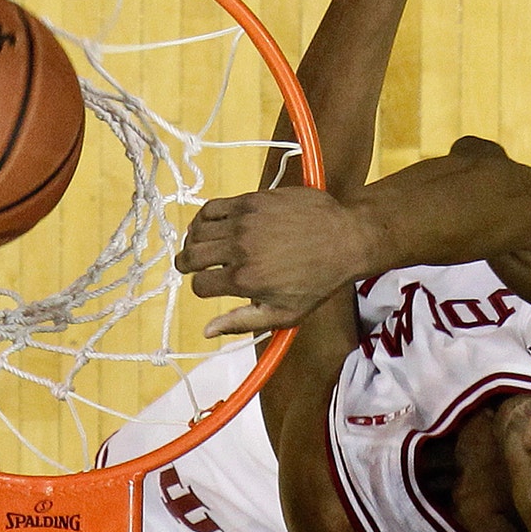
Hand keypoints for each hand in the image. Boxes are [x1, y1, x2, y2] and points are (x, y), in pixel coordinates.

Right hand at [175, 188, 375, 336]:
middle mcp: (239, 248)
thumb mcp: (285, 313)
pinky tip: (210, 224)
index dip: (201, 289)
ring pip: (198, 230)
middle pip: (191, 256)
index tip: (208, 286)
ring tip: (200, 245)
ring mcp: (244, 221)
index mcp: (245, 279)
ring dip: (193, 240)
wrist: (346, 239)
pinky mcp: (251, 200)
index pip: (200, 285)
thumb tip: (206, 331)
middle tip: (188, 266)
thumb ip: (242, 322)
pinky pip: (212, 206)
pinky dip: (204, 217)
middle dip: (185, 264)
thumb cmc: (318, 281)